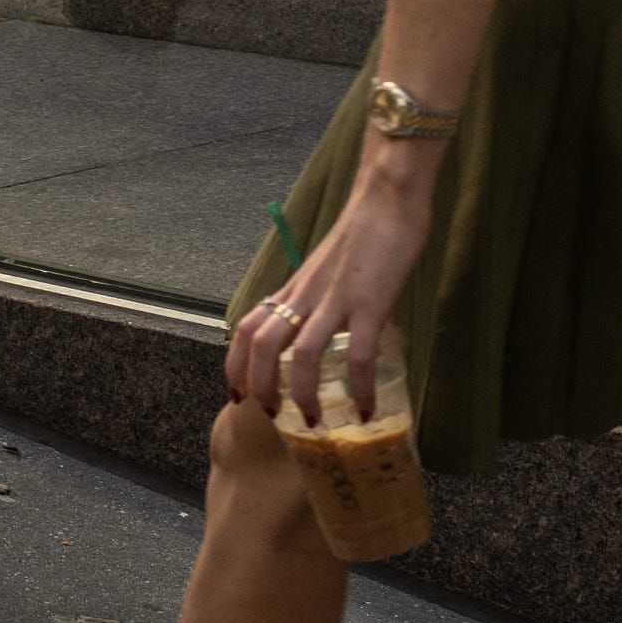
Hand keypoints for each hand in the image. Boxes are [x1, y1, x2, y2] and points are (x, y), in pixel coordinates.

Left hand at [229, 139, 436, 427]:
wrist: (386, 201)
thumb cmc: (363, 235)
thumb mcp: (326, 271)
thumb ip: (320, 298)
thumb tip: (328, 332)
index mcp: (294, 288)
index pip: (247, 327)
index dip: (235, 363)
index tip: (237, 393)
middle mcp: (305, 295)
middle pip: (261, 344)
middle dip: (259, 385)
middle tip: (272, 415)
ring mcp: (335, 299)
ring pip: (300, 354)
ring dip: (302, 394)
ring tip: (314, 421)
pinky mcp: (368, 303)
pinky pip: (359, 354)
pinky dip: (361, 387)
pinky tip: (367, 409)